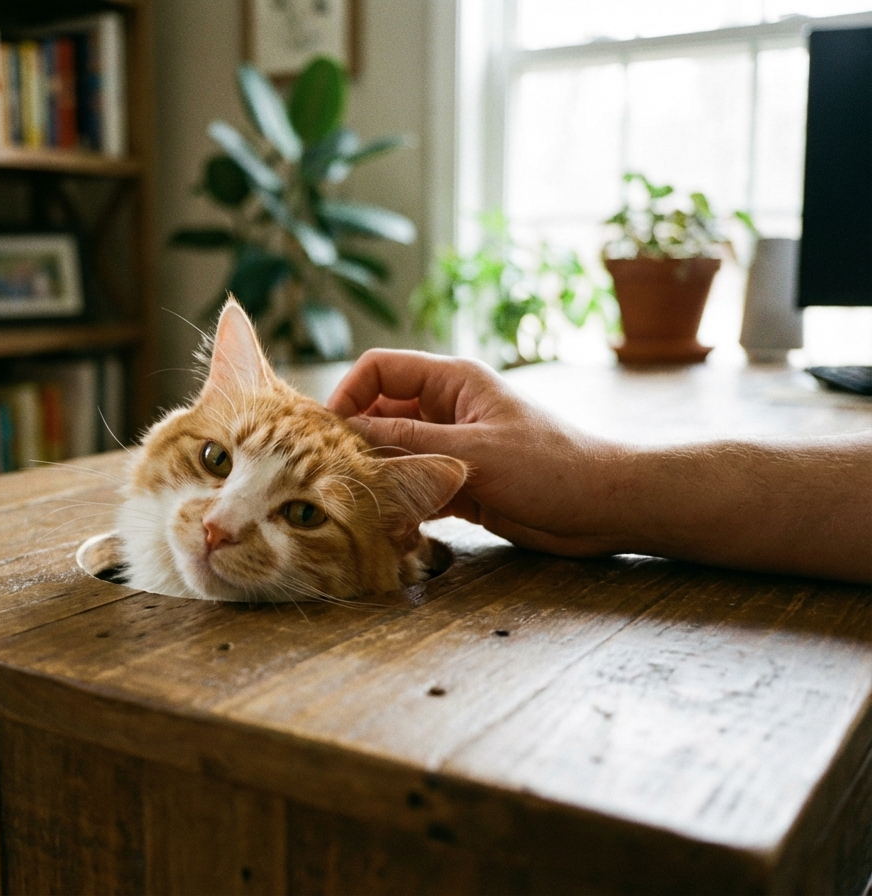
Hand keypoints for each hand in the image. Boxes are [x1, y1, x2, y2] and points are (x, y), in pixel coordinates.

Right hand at [327, 349, 628, 556]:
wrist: (603, 507)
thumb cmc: (551, 467)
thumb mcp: (473, 451)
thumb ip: (409, 441)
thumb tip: (348, 431)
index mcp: (452, 381)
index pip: (380, 369)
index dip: (349, 394)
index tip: (328, 433)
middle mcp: (446, 408)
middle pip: (379, 412)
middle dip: (355, 440)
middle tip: (334, 474)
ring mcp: (450, 446)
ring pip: (392, 452)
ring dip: (375, 473)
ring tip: (358, 501)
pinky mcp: (457, 483)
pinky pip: (411, 483)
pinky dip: (396, 499)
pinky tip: (386, 521)